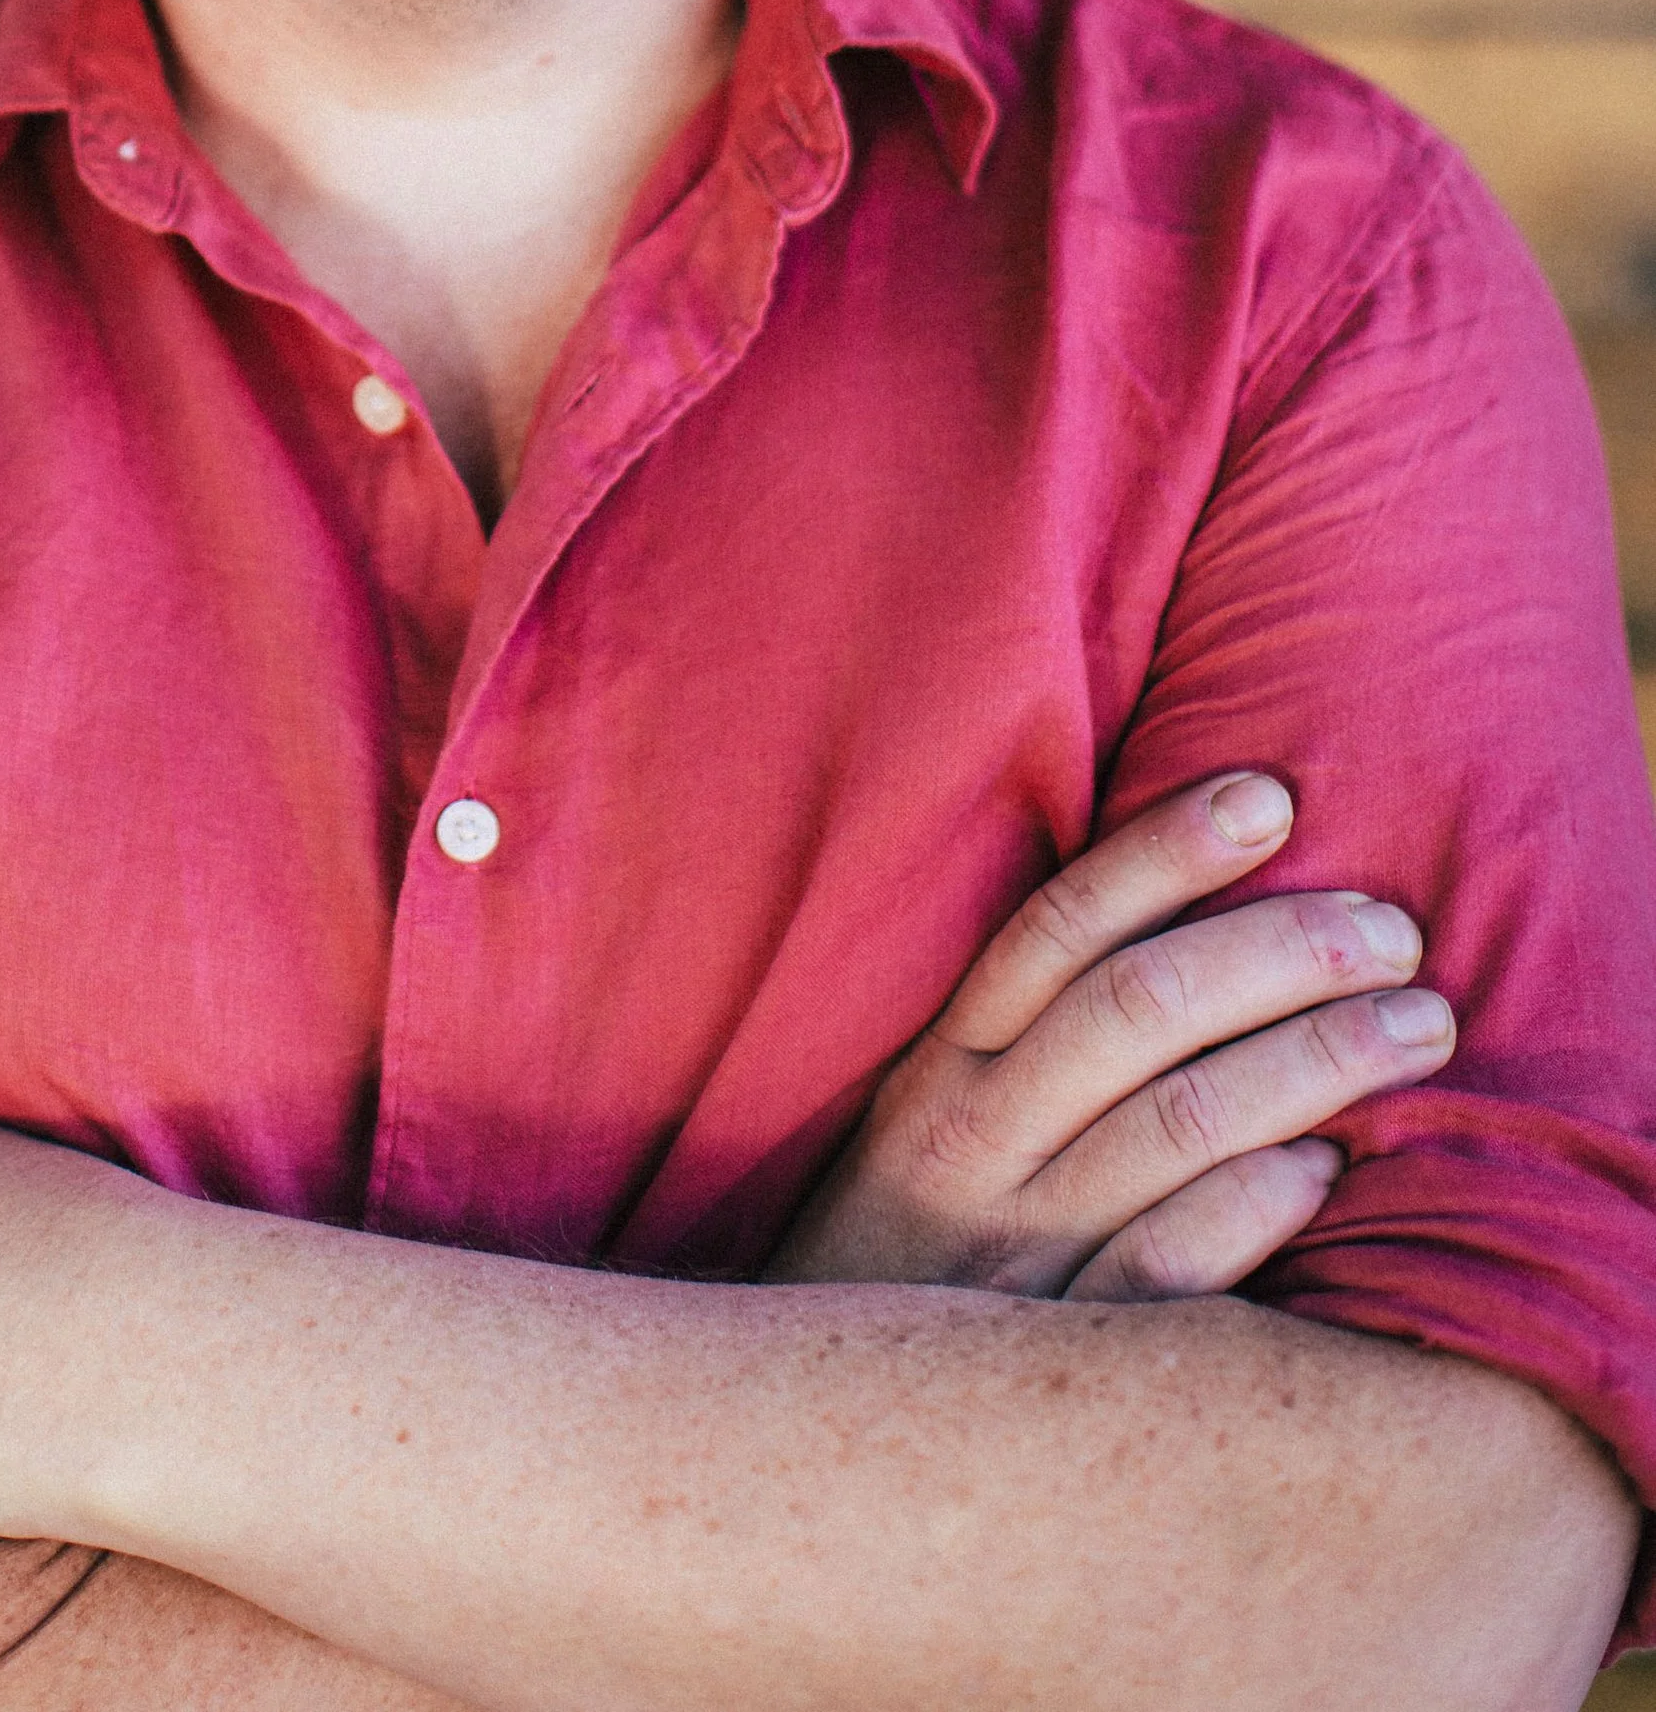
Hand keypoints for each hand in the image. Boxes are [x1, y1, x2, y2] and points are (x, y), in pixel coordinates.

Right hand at [768, 771, 1454, 1301]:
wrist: (805, 1428)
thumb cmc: (904, 1246)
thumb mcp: (927, 1118)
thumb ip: (1028, 1036)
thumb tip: (1179, 925)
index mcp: (940, 1064)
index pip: (1061, 923)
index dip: (1167, 850)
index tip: (1268, 795)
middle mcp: (973, 1141)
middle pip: (1140, 1010)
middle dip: (1280, 952)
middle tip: (1392, 926)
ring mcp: (1020, 1251)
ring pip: (1180, 1124)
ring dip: (1314, 1062)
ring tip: (1419, 1027)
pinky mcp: (1063, 1350)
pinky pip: (1173, 1269)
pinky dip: (1254, 1206)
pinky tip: (1329, 1169)